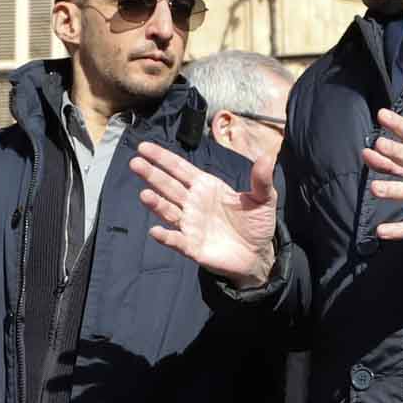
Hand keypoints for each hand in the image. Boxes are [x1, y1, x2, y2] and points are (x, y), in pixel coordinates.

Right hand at [132, 143, 278, 283]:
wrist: (258, 254)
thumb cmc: (256, 224)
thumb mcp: (264, 199)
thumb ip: (261, 179)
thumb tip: (267, 157)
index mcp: (206, 187)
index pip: (180, 169)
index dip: (163, 158)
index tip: (145, 147)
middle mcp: (193, 203)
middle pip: (169, 186)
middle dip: (152, 175)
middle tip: (135, 163)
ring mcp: (191, 225)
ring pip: (169, 211)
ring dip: (156, 204)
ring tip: (144, 194)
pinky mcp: (193, 247)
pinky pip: (177, 241)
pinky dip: (167, 237)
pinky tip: (156, 231)